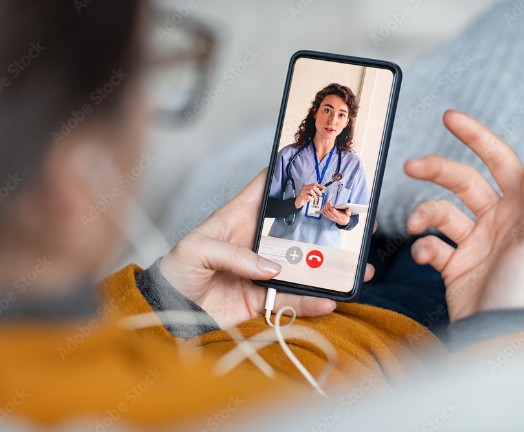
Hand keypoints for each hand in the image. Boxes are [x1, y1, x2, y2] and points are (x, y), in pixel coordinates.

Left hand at [160, 170, 376, 328]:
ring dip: (328, 267)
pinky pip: (291, 299)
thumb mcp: (196, 249)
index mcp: (238, 217)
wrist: (168, 309)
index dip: (288, 175)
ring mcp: (262, 270)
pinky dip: (310, 302)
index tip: (317, 166)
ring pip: (302, 265)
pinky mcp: (262, 297)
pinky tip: (329, 301)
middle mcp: (256, 241)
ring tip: (355, 267)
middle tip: (352, 221)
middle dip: (324, 224)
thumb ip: (234, 254)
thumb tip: (272, 267)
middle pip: (296, 228)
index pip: (266, 188)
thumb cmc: (175, 270)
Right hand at [295, 183, 323, 208]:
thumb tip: (322, 190)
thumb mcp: (311, 195)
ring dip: (314, 195)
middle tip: (320, 194)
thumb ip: (316, 192)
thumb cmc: (304, 198)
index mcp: (307, 186)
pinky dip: (311, 198)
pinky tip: (311, 200)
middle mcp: (304, 188)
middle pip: (313, 187)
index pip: (314, 184)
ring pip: (311, 191)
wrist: (297, 203)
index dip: (319, 185)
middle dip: (318, 190)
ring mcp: (303, 192)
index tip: (323, 187)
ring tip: (315, 198)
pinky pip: (308, 196)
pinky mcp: (302, 196)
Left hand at [322, 200, 350, 225]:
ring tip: (327, 202)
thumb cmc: (345, 217)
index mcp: (338, 215)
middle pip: (327, 210)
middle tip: (328, 200)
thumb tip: (347, 209)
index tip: (330, 201)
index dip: (330, 205)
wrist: (343, 222)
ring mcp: (330, 217)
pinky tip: (324, 206)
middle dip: (327, 204)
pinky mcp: (328, 217)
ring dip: (324, 206)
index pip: (332, 210)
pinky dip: (323, 210)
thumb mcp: (348, 214)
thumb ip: (348, 212)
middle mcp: (333, 216)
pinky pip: (324, 214)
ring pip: (325, 211)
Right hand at [404, 110, 523, 321]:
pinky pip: (431, 245)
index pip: (499, 161)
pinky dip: (422, 248)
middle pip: (461, 181)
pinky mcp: (452, 263)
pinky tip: (426, 259)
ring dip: (424, 215)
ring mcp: (472, 242)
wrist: (497, 333)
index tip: (450, 118)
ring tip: (417, 226)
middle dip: (435, 169)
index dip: (477, 137)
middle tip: (410, 166)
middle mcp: (495, 221)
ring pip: (440, 212)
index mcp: (518, 209)